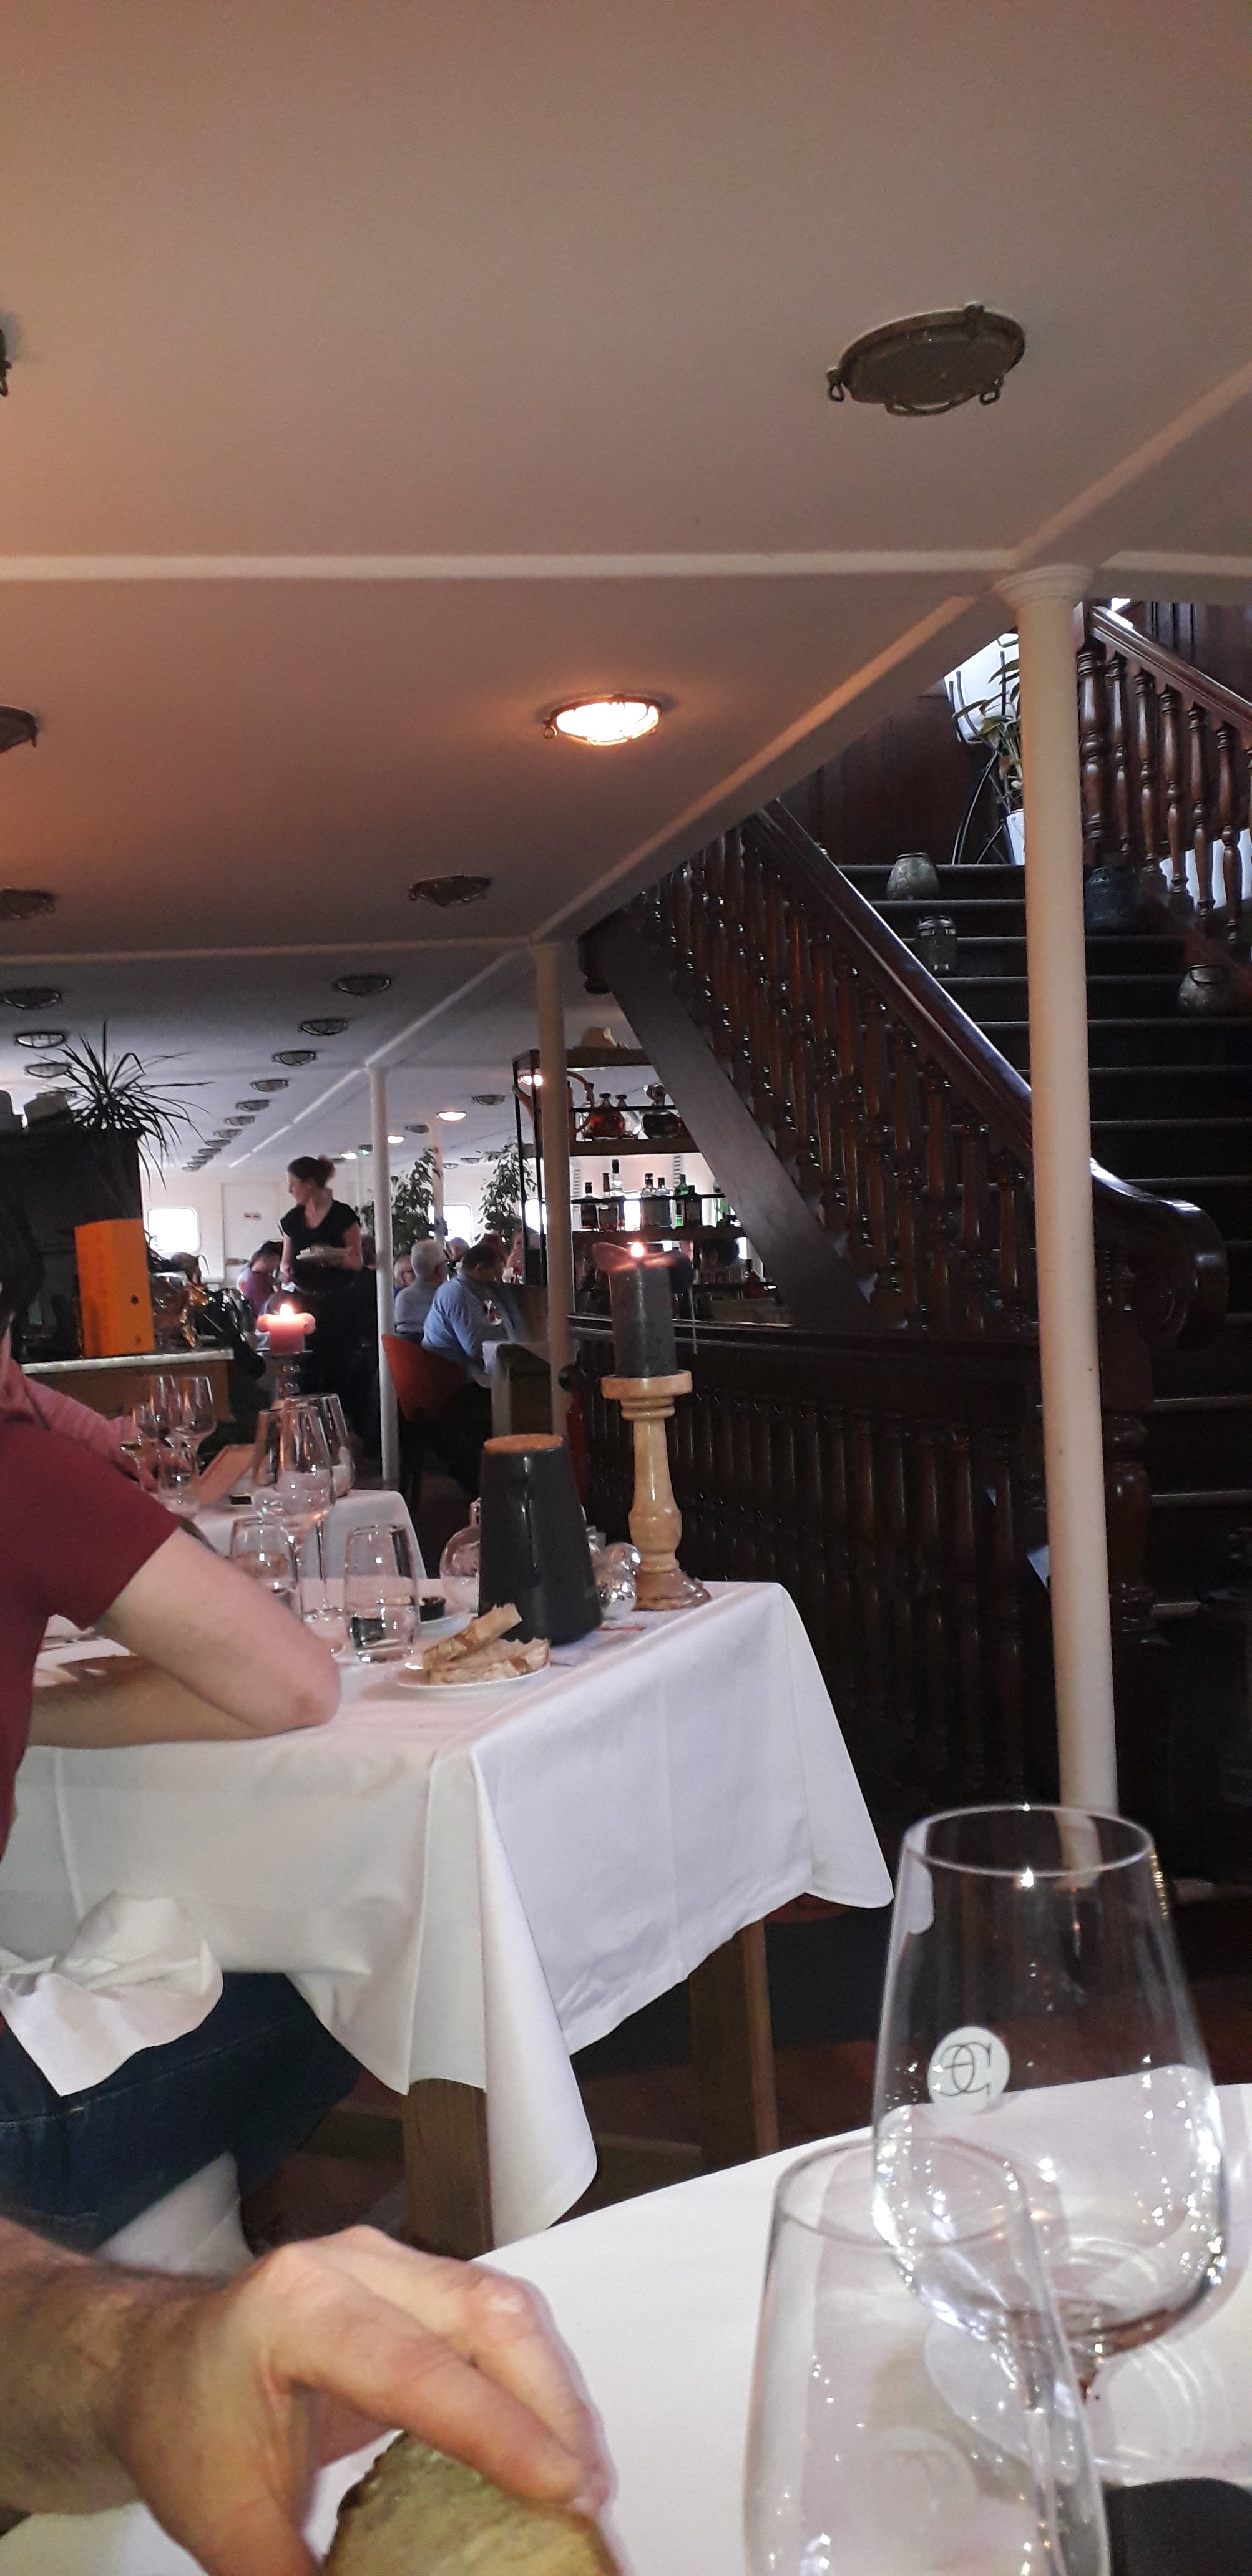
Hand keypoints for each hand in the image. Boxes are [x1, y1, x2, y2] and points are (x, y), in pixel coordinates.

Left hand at [108, 2229, 610, 2575]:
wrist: (153, 2360)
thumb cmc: (180, 2423)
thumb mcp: (225, 2525)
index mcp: (296, 2307)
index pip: (416, 2366)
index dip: (495, 2428)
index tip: (558, 2485)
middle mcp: (352, 2266)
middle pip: (481, 2314)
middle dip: (549, 2405)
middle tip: (584, 2498)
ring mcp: (388, 2264)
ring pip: (501, 2308)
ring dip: (551, 2393)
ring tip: (579, 2481)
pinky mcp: (413, 2283)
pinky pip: (491, 2320)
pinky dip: (531, 2381)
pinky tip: (548, 2446)